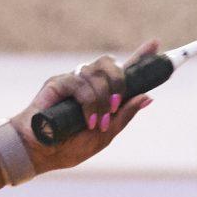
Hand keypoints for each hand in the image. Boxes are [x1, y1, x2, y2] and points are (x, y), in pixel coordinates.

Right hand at [16, 41, 158, 173]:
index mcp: (101, 95)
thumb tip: (147, 97)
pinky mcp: (58, 82)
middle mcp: (88, 84)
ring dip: (102, 99)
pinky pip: (80, 83)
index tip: (156, 43)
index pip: (123, 71)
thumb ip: (124, 116)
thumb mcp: (104, 135)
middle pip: (111, 64)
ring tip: (97, 122)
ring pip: (97, 73)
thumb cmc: (68, 147)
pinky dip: (88, 103)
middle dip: (120, 83)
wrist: (40, 153)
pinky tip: (86, 119)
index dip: (139, 57)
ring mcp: (72, 81)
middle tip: (115, 106)